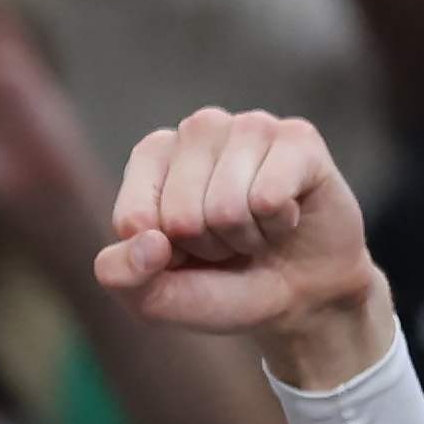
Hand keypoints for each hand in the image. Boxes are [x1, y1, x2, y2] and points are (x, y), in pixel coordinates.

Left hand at [95, 105, 385, 384]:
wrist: (301, 294)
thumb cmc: (222, 285)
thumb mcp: (158, 297)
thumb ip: (122, 276)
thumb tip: (148, 241)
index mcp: (152, 155)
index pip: (133, 218)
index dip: (162, 256)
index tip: (184, 251)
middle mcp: (200, 129)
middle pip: (180, 215)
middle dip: (207, 248)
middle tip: (230, 242)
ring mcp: (250, 126)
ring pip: (226, 206)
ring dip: (244, 237)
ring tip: (257, 228)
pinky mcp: (298, 137)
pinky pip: (269, 197)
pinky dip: (278, 224)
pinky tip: (287, 215)